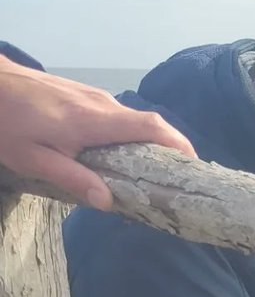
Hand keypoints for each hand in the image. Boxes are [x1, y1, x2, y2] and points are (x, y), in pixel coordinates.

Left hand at [0, 57, 194, 208]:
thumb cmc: (7, 121)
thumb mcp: (33, 158)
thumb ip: (72, 179)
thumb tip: (108, 202)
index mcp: (93, 121)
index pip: (150, 126)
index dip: (179, 143)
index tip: (194, 165)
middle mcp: (101, 104)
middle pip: (149, 124)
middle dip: (169, 150)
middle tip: (175, 180)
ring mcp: (94, 96)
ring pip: (133, 121)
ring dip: (147, 144)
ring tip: (150, 173)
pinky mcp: (85, 94)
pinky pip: (118, 116)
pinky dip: (129, 135)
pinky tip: (121, 155)